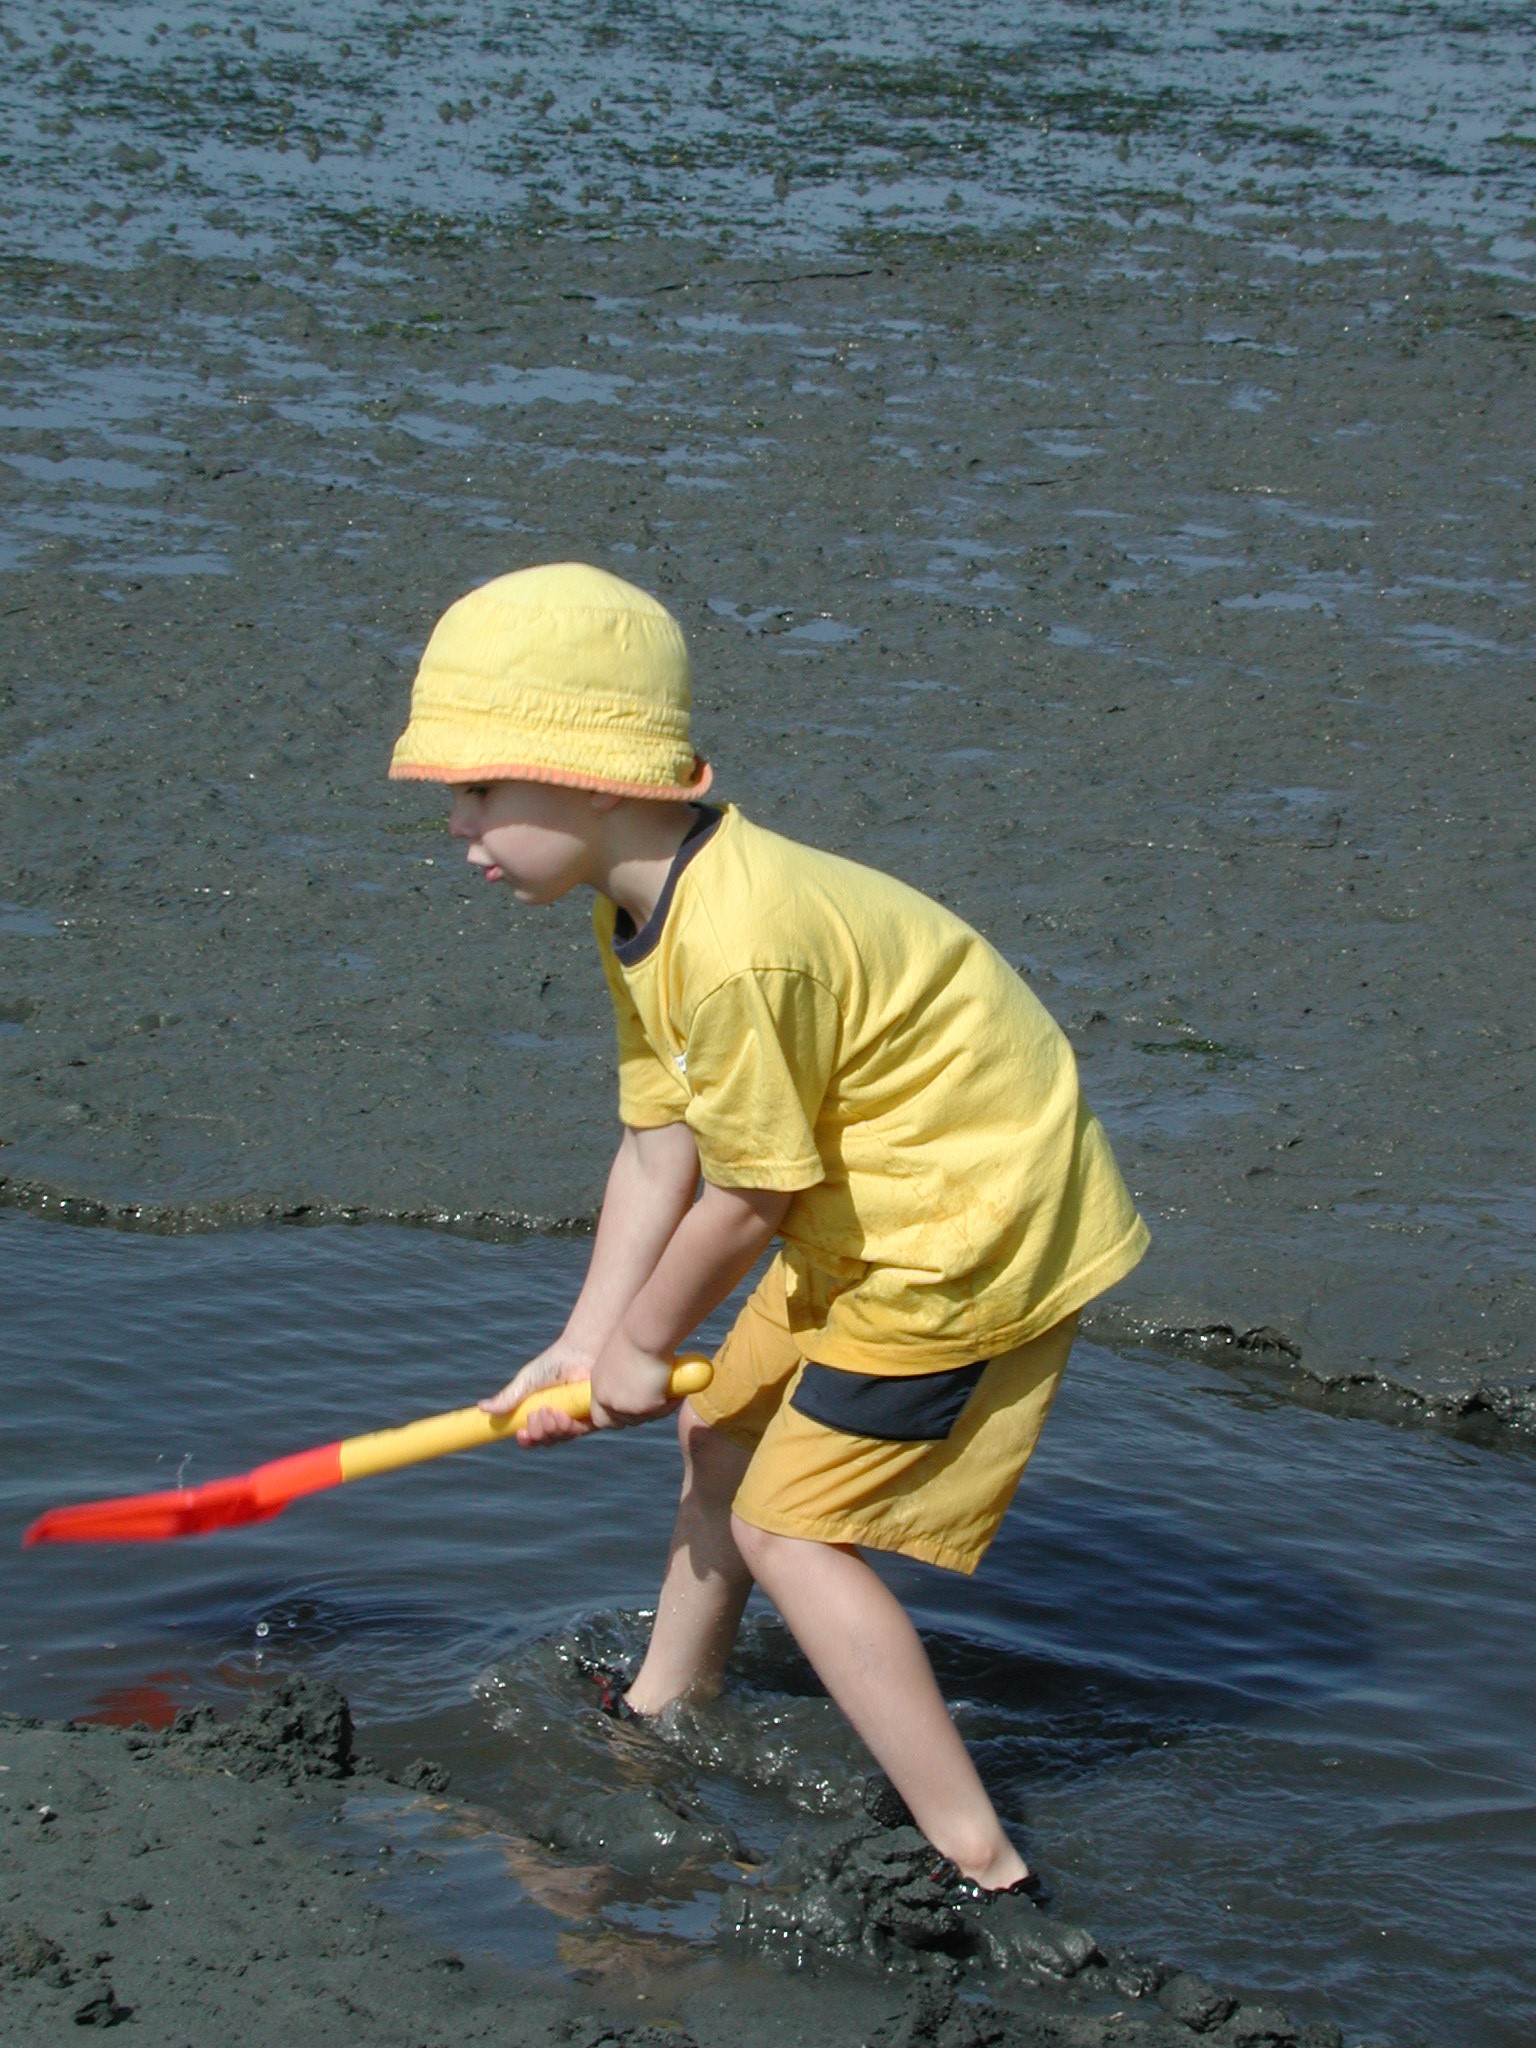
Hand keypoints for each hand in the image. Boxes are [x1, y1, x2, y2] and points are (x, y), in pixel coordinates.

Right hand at [479, 1343, 593, 1447]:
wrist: (578, 1353)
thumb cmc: (553, 1364)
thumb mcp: (526, 1382)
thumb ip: (508, 1397)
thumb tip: (482, 1408)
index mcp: (541, 1413)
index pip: (532, 1436)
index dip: (526, 1440)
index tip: (521, 1434)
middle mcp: (558, 1419)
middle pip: (545, 1440)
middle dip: (538, 1433)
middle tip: (535, 1415)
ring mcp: (575, 1418)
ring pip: (561, 1438)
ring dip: (551, 1430)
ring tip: (548, 1411)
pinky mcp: (592, 1416)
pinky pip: (579, 1432)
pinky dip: (568, 1428)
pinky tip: (562, 1415)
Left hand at [589, 1327, 679, 1430]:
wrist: (645, 1333)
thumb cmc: (637, 1335)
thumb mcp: (622, 1357)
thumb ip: (625, 1374)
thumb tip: (641, 1384)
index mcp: (598, 1384)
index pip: (599, 1416)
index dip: (613, 1416)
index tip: (629, 1408)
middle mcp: (607, 1398)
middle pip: (620, 1422)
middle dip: (637, 1415)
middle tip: (654, 1398)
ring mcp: (624, 1406)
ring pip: (643, 1418)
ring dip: (656, 1407)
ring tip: (667, 1384)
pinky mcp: (643, 1408)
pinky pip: (661, 1411)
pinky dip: (670, 1402)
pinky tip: (674, 1385)